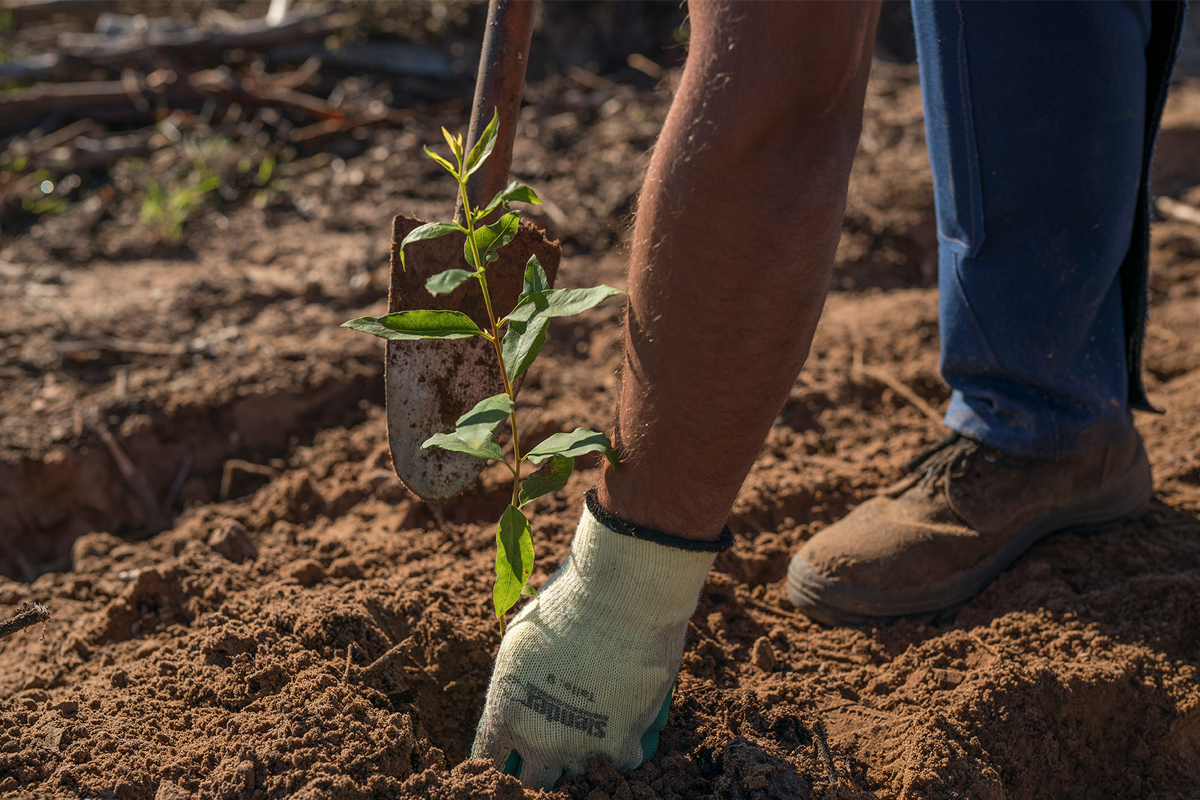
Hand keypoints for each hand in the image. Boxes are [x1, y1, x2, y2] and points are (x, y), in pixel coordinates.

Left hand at [471, 491, 728, 787]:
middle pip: (531, 782)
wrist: (621, 596)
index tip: (511, 752)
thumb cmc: (567, 605)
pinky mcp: (622, 744)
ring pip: (577, 774)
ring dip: (583, 753)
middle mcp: (538, 741)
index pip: (487, 760)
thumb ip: (513, 682)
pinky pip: (621, 763)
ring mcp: (581, 748)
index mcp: (505, 713)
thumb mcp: (519, 640)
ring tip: (595, 719)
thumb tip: (516, 697)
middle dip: (540, 764)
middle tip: (557, 738)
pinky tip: (627, 721)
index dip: (498, 759)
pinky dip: (625, 745)